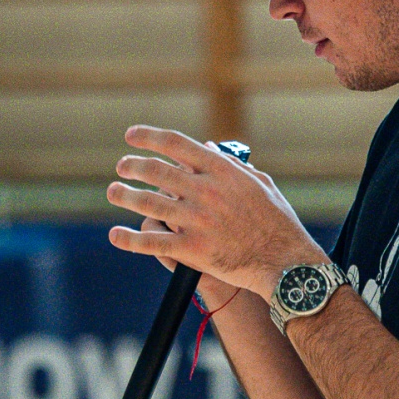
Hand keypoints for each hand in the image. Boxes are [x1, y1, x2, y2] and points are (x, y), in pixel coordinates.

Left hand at [106, 126, 323, 300]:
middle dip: (132, 166)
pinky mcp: (191, 249)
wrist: (284, 262)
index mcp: (221, 171)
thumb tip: (207, 147)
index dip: (148, 137)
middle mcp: (206, 191)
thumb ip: (231, 164)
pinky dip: (129, 238)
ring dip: (124, 195)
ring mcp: (196, 220)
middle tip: (121, 167)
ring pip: (147, 203)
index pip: (176, 144)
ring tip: (114, 192)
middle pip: (155, 170)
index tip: (131, 136)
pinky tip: (116, 234)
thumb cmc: (277, 222)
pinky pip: (152, 242)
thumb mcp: (260, 184)